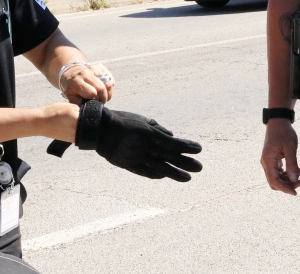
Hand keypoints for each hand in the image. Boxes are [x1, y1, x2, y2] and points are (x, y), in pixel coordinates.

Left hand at [61, 63, 114, 103]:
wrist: (72, 75)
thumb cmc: (73, 89)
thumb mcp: (71, 98)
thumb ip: (78, 104)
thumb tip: (88, 109)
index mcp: (76, 82)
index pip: (92, 93)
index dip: (96, 100)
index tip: (95, 103)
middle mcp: (85, 73)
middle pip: (102, 88)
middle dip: (104, 98)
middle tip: (102, 102)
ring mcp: (93, 68)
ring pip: (108, 84)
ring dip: (108, 93)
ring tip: (104, 97)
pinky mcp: (100, 66)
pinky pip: (110, 79)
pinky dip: (110, 87)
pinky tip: (105, 89)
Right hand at [76, 101, 201, 181]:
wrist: (100, 130)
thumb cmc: (123, 121)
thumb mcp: (143, 120)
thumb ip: (158, 129)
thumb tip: (172, 137)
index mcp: (150, 134)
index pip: (173, 143)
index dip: (187, 147)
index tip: (199, 149)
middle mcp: (146, 147)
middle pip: (169, 157)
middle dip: (185, 163)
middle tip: (199, 168)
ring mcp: (137, 158)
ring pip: (160, 168)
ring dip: (174, 173)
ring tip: (187, 178)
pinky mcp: (128, 165)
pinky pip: (145, 172)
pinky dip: (156, 174)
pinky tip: (165, 176)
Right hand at [261, 119, 299, 194]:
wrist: (278, 121)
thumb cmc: (284, 132)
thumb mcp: (290, 148)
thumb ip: (292, 164)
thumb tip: (294, 180)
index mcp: (268, 161)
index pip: (274, 181)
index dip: (284, 189)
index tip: (295, 192)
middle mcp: (266, 163)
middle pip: (275, 182)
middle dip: (287, 185)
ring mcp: (269, 162)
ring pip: (277, 177)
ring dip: (288, 179)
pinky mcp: (273, 160)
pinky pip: (279, 171)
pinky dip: (287, 173)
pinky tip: (297, 169)